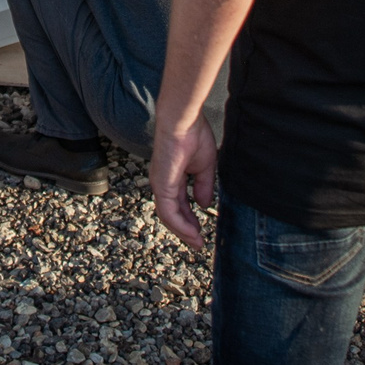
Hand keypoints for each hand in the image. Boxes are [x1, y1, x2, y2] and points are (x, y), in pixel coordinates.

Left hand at [151, 118, 218, 252]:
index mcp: (172, 178)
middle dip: (185, 230)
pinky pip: (168, 212)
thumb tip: (204, 205)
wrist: (184, 121)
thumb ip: (203, 186)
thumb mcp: (204, 166)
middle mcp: (163, 183)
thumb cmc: (193, 135)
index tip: (201, 233)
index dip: (189, 220)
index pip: (178, 205)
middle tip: (198, 243)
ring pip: (168, 216)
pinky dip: (180, 224)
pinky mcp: (162, 185)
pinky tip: (192, 232)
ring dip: (183, 231)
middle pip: (171, 214)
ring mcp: (160, 184)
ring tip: (197, 241)